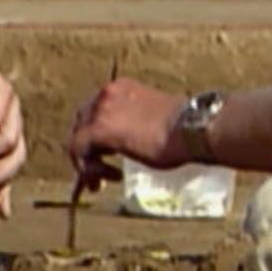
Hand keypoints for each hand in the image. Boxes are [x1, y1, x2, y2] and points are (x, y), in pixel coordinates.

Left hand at [66, 78, 190, 191]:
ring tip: (101, 182)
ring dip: (88, 164)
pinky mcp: (100, 129)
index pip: (97, 111)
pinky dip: (86, 168)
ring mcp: (102, 109)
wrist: (193, 129)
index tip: (107, 157)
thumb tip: (134, 139)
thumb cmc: (184, 129)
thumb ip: (136, 124)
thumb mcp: (154, 120)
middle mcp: (107, 93)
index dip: (96, 137)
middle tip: (98, 173)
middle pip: (83, 124)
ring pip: (79, 138)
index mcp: (122, 88)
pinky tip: (102, 181)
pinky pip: (79, 150)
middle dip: (88, 151)